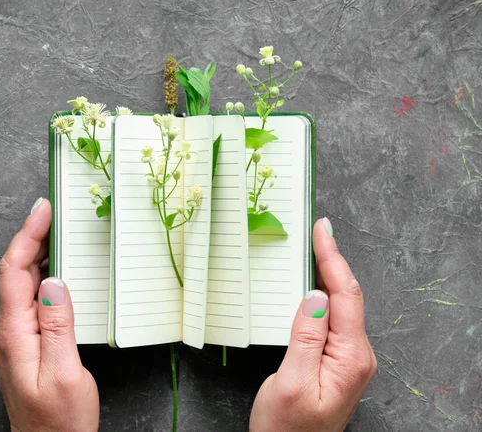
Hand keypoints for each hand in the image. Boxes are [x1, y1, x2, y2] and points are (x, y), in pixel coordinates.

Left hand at [0, 198, 98, 430]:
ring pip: (23, 282)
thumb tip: (54, 281)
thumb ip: (58, 325)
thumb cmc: (59, 420)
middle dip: (32, 236)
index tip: (42, 210)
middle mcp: (10, 330)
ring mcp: (17, 335)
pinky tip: (58, 268)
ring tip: (57, 231)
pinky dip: (44, 273)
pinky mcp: (28, 340)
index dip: (27, 236)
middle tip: (53, 211)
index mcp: (16, 333)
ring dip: (38, 252)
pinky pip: (31, 297)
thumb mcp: (65, 373)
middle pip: (15, 272)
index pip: (14, 272)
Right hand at [250, 218, 375, 431]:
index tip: (323, 231)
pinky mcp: (336, 359)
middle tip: (318, 231)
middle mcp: (356, 355)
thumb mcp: (291, 382)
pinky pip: (333, 319)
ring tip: (316, 249)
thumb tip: (315, 295)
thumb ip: (306, 337)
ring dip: (328, 275)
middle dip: (333, 259)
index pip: (345, 295)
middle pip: (347, 295)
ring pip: (340, 305)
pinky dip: (323, 294)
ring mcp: (348, 358)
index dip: (333, 258)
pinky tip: (315, 284)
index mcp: (350, 358)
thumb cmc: (287, 429)